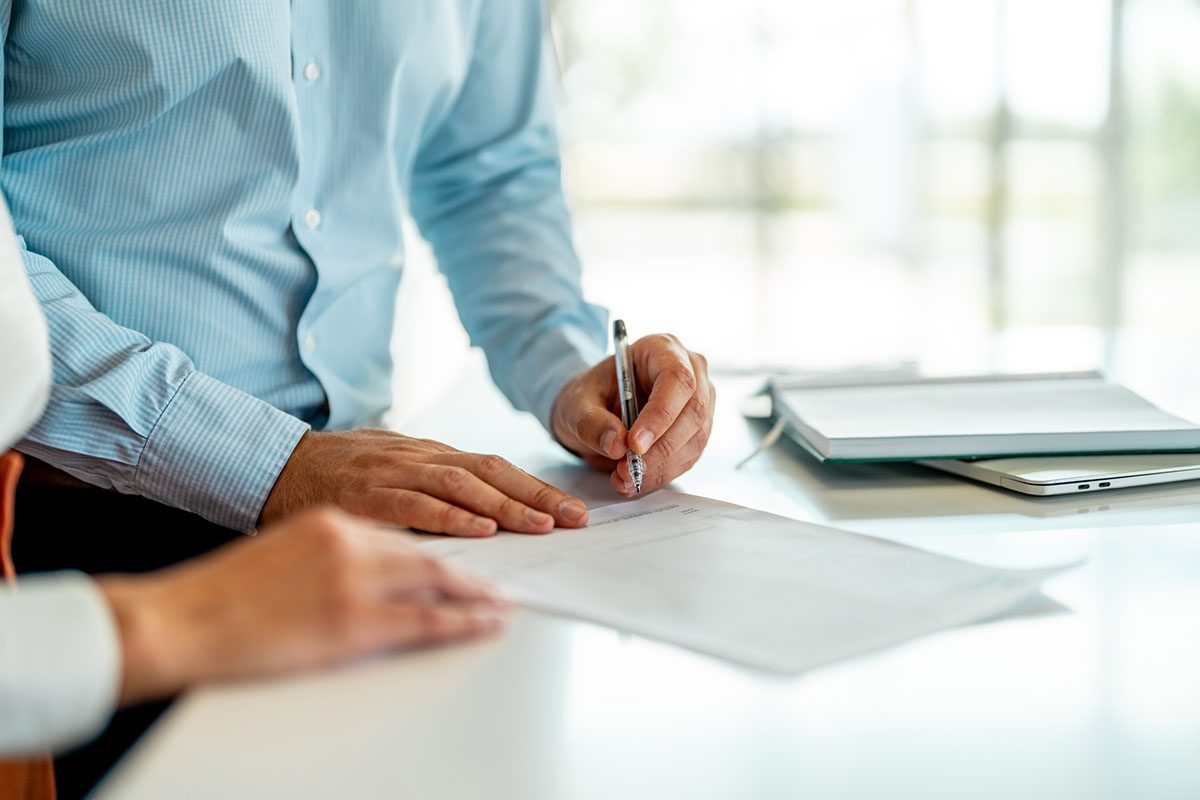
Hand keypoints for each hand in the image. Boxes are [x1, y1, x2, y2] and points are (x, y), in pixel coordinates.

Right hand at [98, 507, 509, 704]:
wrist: (182, 618)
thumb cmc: (228, 590)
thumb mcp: (291, 544)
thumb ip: (338, 543)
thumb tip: (377, 557)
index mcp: (338, 514)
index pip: (414, 510)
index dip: (454, 519)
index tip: (485, 522)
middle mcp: (351, 534)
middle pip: (439, 528)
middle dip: (489, 529)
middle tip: (524, 537)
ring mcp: (353, 575)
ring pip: (438, 572)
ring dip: (479, 584)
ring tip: (505, 596)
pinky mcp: (352, 619)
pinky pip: (424, 618)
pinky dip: (462, 619)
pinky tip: (485, 620)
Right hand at [261, 430, 589, 534]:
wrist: (272, 465)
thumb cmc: (336, 476)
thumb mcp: (391, 473)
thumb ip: (431, 490)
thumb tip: (481, 515)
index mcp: (427, 455)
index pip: (493, 468)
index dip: (534, 488)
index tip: (570, 510)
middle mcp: (417, 457)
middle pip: (489, 471)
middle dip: (536, 496)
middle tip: (574, 518)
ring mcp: (391, 472)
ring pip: (460, 484)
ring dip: (505, 507)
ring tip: (542, 525)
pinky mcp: (363, 494)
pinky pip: (414, 504)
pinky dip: (450, 516)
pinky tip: (480, 530)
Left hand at [551, 333, 715, 495]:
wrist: (595, 409)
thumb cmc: (590, 395)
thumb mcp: (576, 404)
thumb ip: (592, 422)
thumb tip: (616, 445)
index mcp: (662, 349)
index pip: (677, 379)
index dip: (660, 414)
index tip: (635, 444)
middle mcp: (691, 372)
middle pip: (693, 412)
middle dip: (660, 448)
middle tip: (627, 470)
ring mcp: (699, 402)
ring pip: (695, 439)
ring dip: (660, 467)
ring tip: (624, 478)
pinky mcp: (697, 431)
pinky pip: (688, 457)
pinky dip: (661, 474)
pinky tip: (635, 480)